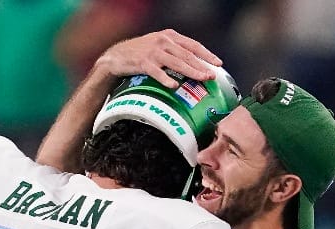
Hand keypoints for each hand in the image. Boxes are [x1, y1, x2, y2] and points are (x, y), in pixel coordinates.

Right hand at [94, 29, 220, 88]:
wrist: (116, 56)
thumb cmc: (140, 53)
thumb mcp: (159, 46)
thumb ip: (175, 51)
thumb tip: (195, 64)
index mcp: (169, 36)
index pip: (193, 45)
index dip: (207, 54)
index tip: (218, 64)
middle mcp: (163, 41)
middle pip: (187, 55)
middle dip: (202, 66)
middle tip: (212, 75)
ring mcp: (153, 51)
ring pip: (176, 62)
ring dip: (191, 71)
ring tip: (201, 79)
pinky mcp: (143, 62)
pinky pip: (157, 72)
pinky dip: (165, 79)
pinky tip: (173, 85)